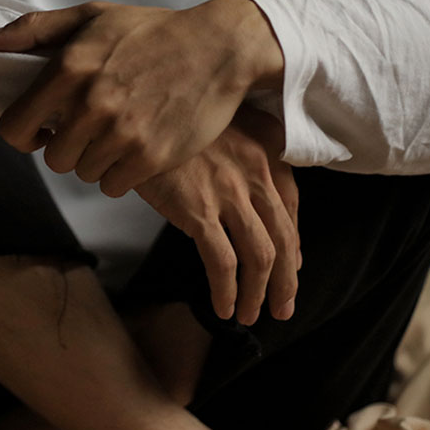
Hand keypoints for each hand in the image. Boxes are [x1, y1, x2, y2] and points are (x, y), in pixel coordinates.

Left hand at [0, 0, 282, 196]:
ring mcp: (122, 134)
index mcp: (70, 68)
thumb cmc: (154, 31)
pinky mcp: (151, 157)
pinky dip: (122, 174)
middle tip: (91, 129)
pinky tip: (138, 148)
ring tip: (120, 133)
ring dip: (98, 160)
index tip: (41, 132)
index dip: (23, 135)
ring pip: (85, 174)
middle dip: (68, 148)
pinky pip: (114, 186)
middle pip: (53, 159)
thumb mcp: (93, 16)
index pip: (15, 127)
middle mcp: (92, 104)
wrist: (219, 48)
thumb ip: (35, 29)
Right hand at [135, 107, 299, 325]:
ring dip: (260, 293)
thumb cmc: (173, 120)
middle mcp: (257, 170)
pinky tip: (223, 307)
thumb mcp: (219, 124)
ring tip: (252, 315)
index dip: (293, 242)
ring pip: (261, 256)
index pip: (292, 205)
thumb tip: (248, 199)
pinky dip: (227, 291)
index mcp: (267, 147)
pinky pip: (223, 262)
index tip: (290, 266)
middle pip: (284, 236)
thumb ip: (241, 152)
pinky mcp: (199, 209)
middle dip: (287, 280)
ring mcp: (230, 191)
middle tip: (283, 307)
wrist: (136, 115)